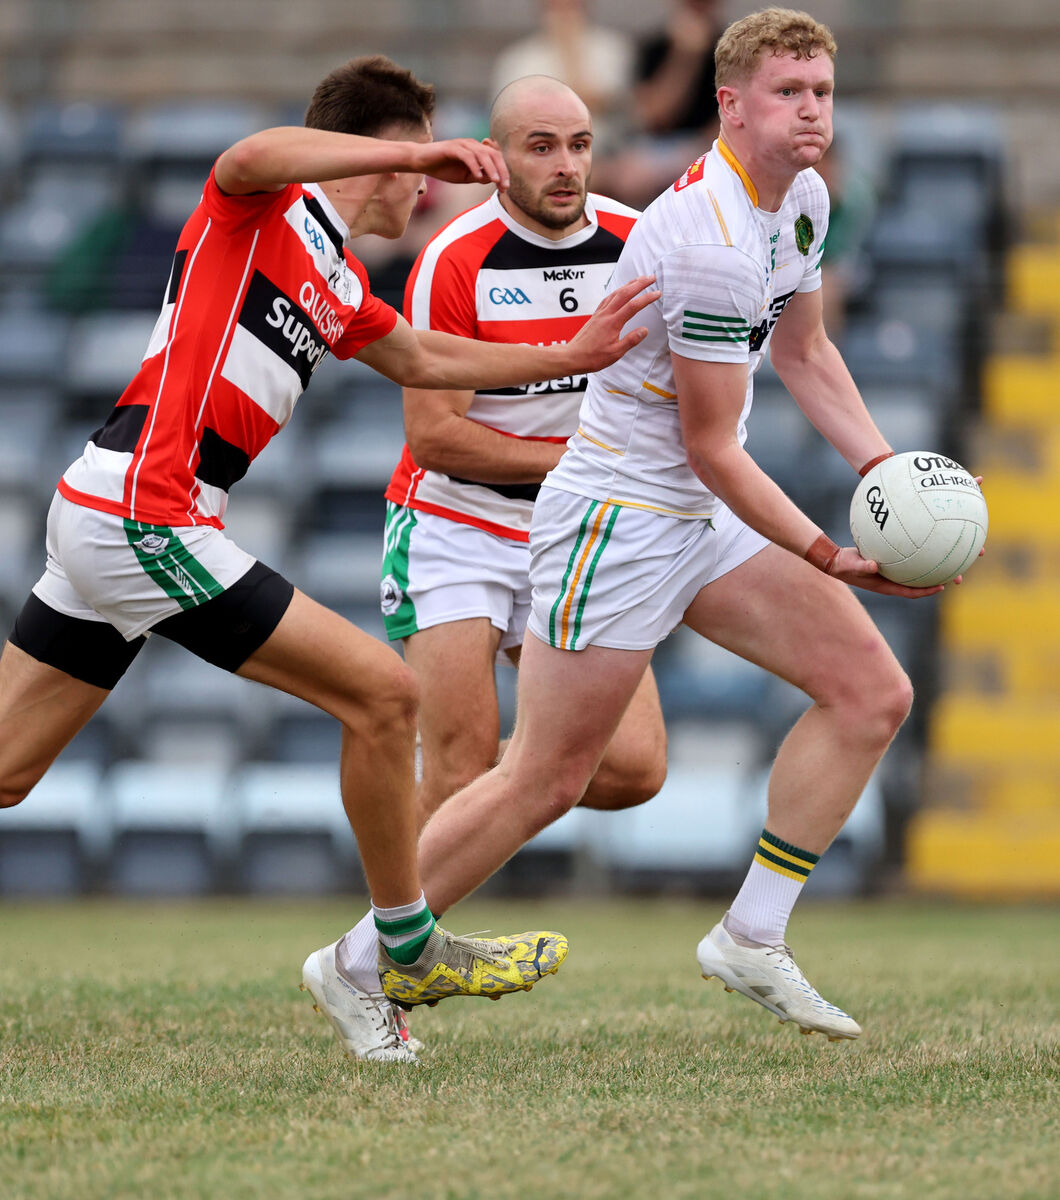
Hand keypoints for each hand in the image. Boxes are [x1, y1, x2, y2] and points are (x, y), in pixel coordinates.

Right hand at [409, 139, 509, 189]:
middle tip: (504, 185)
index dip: (503, 172)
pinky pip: (467, 156)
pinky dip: (474, 166)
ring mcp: (462, 144)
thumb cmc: (443, 168)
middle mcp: (472, 144)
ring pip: (482, 154)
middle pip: (493, 154)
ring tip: (495, 181)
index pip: (495, 158)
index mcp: (477, 150)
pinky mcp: (452, 147)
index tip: (505, 188)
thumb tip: (493, 179)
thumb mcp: (465, 177)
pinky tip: (477, 177)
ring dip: (490, 168)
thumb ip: (479, 177)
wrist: (421, 161)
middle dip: (501, 170)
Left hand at [565, 276, 660, 371]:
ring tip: (639, 280)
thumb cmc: (592, 357)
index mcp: (612, 323)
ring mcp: (600, 313)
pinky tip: (619, 292)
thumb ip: (631, 340)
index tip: (657, 293)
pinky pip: (607, 298)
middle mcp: (606, 314)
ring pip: (615, 293)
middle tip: (651, 278)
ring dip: (628, 285)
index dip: (647, 298)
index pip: (633, 306)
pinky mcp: (595, 316)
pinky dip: (616, 292)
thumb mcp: (615, 353)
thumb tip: (644, 330)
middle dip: (639, 283)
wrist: (573, 356)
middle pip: (624, 293)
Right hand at [828, 546, 946, 597]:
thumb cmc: (843, 565)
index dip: (927, 591)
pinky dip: (918, 554)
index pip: (911, 592)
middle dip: (938, 579)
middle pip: (919, 583)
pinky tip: (925, 540)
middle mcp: (892, 581)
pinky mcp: (889, 563)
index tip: (942, 586)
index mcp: (886, 586)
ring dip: (931, 567)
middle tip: (955, 575)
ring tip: (948, 557)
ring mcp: (891, 572)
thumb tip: (874, 565)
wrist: (836, 560)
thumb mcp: (852, 566)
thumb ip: (863, 566)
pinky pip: (907, 560)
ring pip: (916, 572)